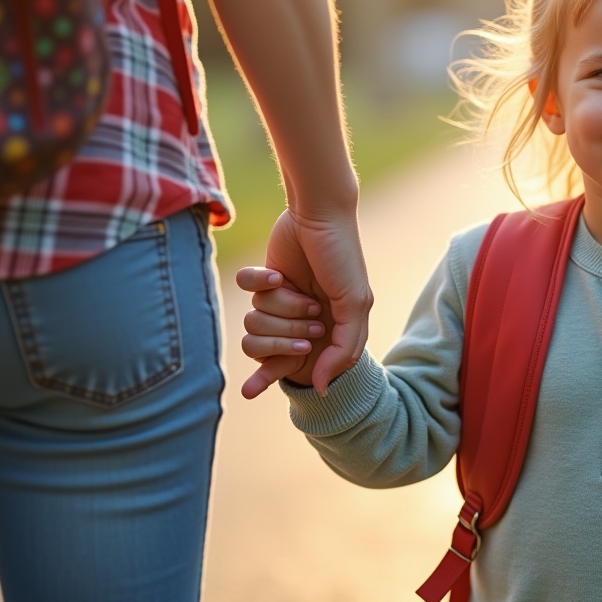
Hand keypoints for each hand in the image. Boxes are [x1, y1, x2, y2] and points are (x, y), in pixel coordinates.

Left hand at [237, 206, 372, 396]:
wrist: (322, 213)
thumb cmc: (342, 258)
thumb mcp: (354, 304)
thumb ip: (343, 349)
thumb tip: (323, 388)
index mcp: (326, 331)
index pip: (292, 367)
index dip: (284, 364)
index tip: (294, 354)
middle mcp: (301, 319)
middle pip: (266, 348)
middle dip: (285, 329)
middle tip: (309, 312)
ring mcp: (282, 299)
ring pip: (253, 322)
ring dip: (276, 303)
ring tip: (295, 286)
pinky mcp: (265, 279)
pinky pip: (246, 291)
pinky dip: (257, 281)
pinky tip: (276, 273)